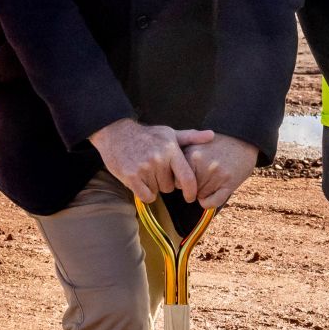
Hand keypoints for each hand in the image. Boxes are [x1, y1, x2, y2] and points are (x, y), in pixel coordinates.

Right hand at [90, 118, 211, 202]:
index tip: (190, 197)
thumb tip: (212, 135)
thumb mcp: (169, 133)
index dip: (191, 191)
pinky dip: (144, 193)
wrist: (116, 132)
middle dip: (164, 182)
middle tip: (155, 169)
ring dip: (152, 186)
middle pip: (170, 187)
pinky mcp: (131, 176)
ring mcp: (144, 168)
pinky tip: (139, 182)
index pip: (187, 178)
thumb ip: (191, 137)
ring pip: (157, 191)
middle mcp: (159, 159)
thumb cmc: (146, 135)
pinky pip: (145, 196)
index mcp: (171, 150)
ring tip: (145, 171)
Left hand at [184, 134, 258, 208]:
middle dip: (193, 187)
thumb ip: (182, 156)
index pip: (177, 180)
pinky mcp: (229, 183)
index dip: (182, 181)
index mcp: (192, 154)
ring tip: (212, 181)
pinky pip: (212, 202)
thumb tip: (169, 176)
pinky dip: (209, 203)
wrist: (243, 139)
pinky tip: (212, 196)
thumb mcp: (196, 143)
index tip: (189, 178)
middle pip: (188, 190)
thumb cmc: (217, 144)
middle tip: (203, 178)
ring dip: (204, 193)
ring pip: (200, 196)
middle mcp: (203, 164)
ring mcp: (216, 175)